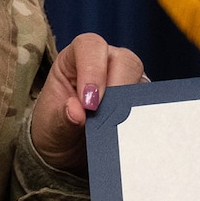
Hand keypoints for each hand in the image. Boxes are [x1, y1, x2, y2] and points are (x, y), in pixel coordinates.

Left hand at [30, 33, 144, 170]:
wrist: (66, 153)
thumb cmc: (54, 132)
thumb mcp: (50, 129)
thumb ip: (61, 119)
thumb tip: (76, 111)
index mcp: (75, 59)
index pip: (90, 46)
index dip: (93, 70)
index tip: (89, 104)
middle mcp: (104, 64)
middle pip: (124, 60)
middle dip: (117, 90)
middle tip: (107, 120)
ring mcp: (126, 81)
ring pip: (141, 82)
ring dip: (130, 107)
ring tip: (115, 132)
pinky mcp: (140, 102)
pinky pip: (149, 105)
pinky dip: (141, 120)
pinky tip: (128, 135)